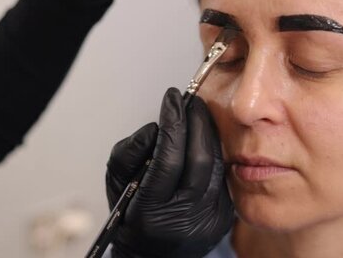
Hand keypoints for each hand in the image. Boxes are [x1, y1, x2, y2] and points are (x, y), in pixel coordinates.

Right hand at [106, 88, 234, 257]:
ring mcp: (209, 218)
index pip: (169, 157)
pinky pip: (221, 174)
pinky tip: (205, 137)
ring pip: (215, 164)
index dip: (172, 122)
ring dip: (208, 133)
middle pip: (200, 158)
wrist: (155, 255)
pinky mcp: (225, 216)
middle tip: (190, 101)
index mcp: (153, 211)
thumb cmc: (131, 218)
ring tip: (198, 114)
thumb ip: (129, 153)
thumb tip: (155, 129)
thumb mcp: (117, 184)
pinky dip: (213, 151)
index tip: (172, 99)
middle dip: (197, 122)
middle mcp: (185, 217)